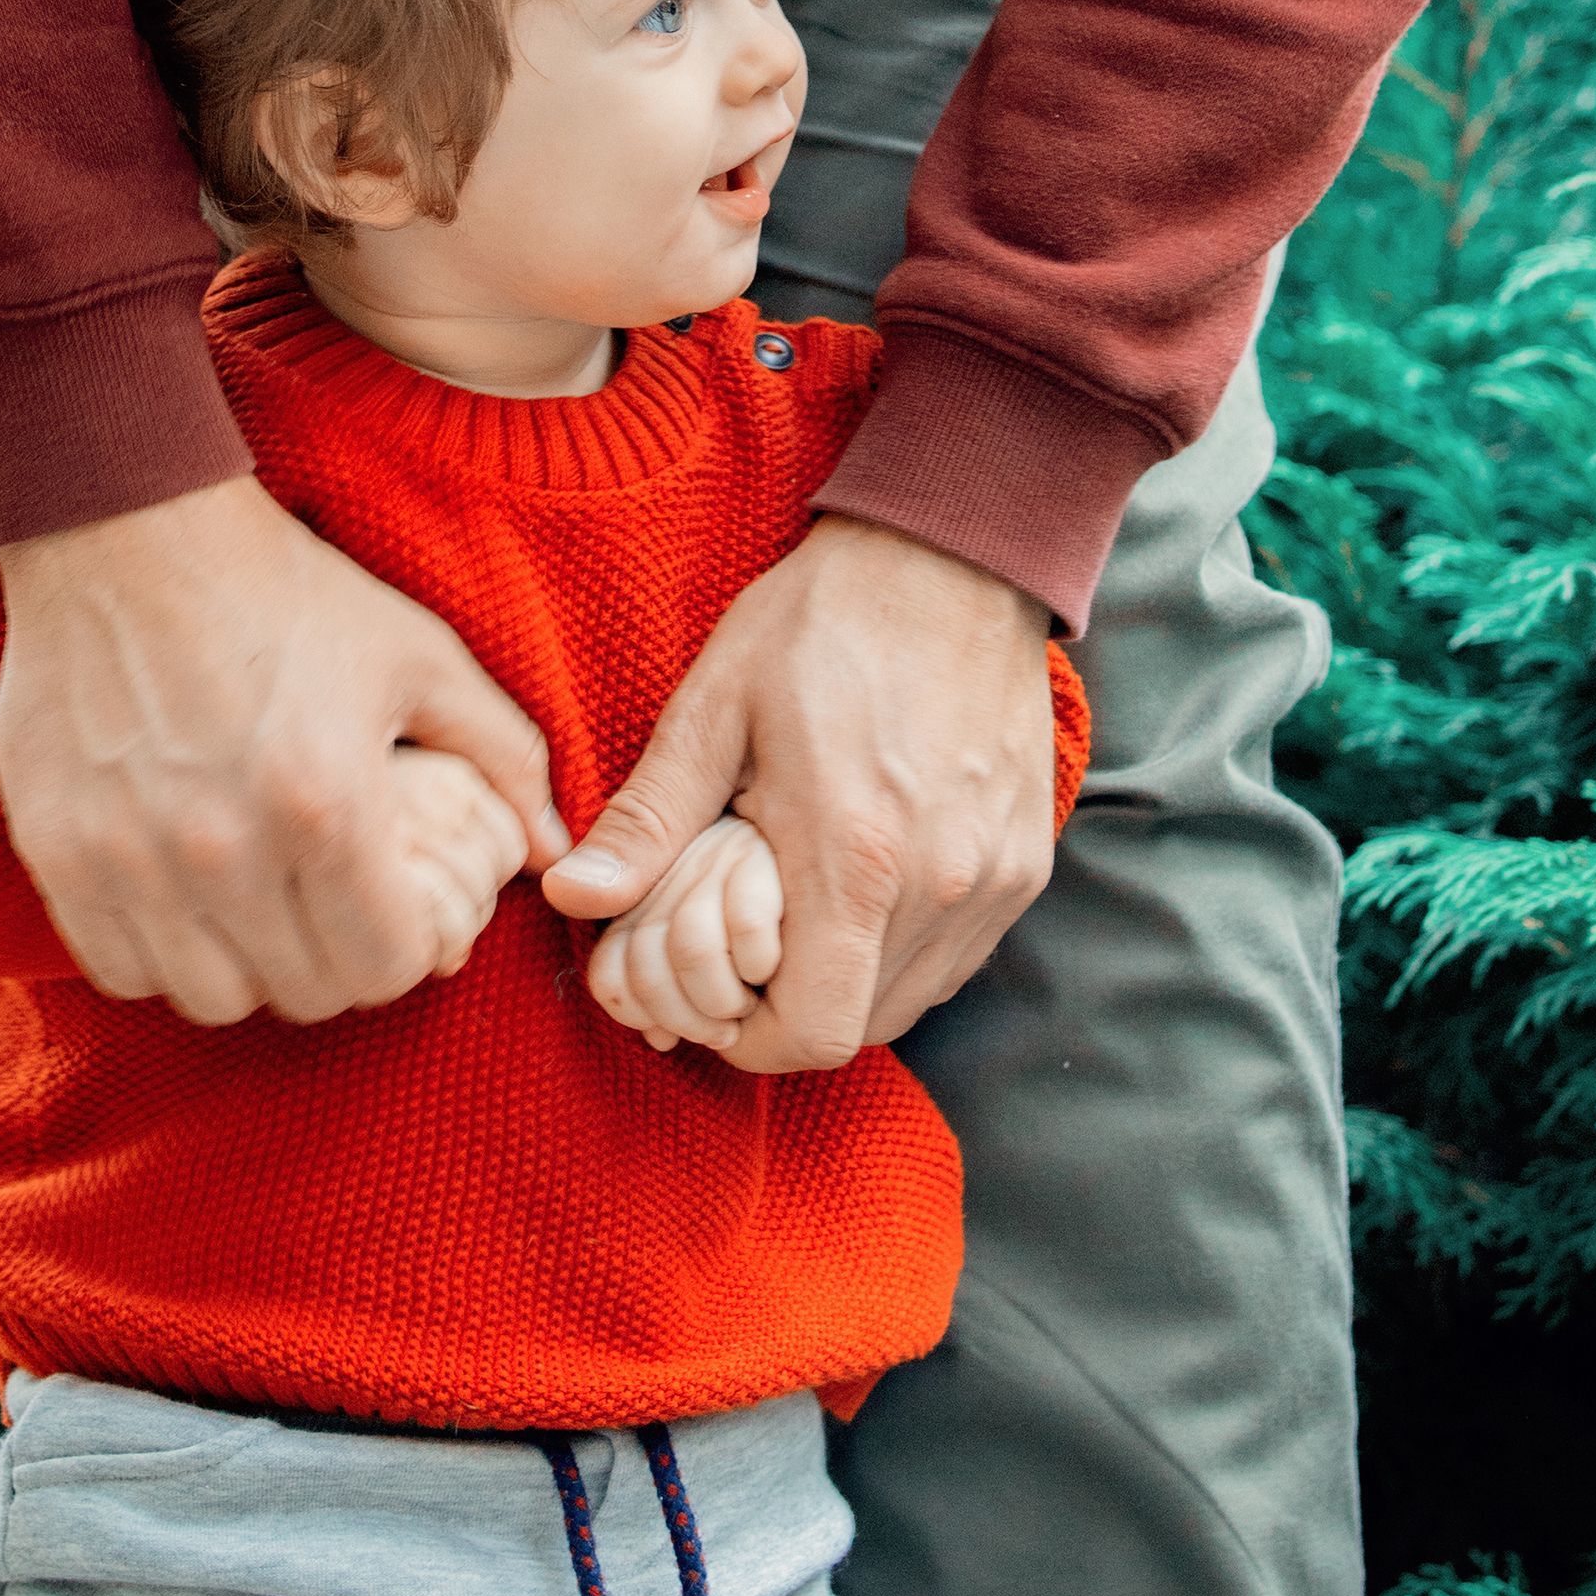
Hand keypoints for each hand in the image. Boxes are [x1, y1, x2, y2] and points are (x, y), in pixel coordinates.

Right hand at [0, 473, 564, 1025]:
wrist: (123, 529)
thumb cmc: (285, 589)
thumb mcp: (418, 655)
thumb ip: (503, 757)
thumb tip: (554, 847)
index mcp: (325, 805)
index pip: (382, 970)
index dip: (404, 955)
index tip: (397, 917)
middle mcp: (222, 850)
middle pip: (302, 996)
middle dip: (337, 967)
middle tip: (335, 915)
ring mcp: (130, 858)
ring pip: (210, 998)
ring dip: (249, 970)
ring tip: (260, 912)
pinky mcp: (58, 850)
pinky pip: (119, 968)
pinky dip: (162, 956)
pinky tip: (187, 903)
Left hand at [543, 515, 1055, 1072]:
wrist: (955, 554)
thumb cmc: (822, 624)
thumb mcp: (713, 709)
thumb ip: (649, 821)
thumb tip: (569, 897)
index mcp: (853, 861)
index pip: (811, 1036)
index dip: (750, 1041)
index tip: (715, 999)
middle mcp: (939, 888)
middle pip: (860, 1032)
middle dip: (791, 1016)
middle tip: (746, 954)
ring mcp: (995, 882)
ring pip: (912, 1002)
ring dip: (850, 986)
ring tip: (801, 916)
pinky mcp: (1026, 864)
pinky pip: (956, 956)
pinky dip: (903, 952)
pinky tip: (862, 888)